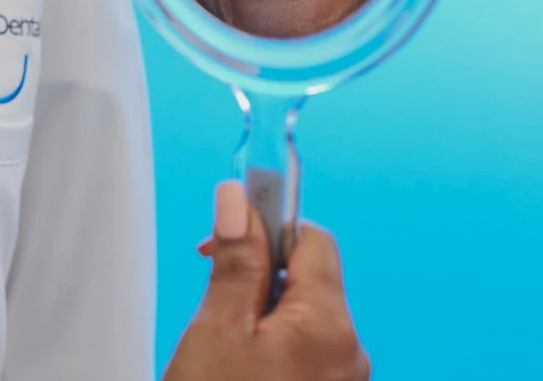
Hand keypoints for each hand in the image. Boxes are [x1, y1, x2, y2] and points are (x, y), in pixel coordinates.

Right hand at [163, 181, 369, 380]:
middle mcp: (348, 354)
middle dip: (258, 272)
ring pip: (299, 315)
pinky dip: (268, 342)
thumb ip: (235, 261)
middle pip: (306, 278)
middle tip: (213, 293)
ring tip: (219, 340)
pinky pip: (300, 349)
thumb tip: (237, 198)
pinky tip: (235, 362)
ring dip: (259, 309)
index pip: (312, 239)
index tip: (228, 221)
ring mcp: (339, 380)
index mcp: (329, 327)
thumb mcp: (218, 328)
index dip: (268, 222)